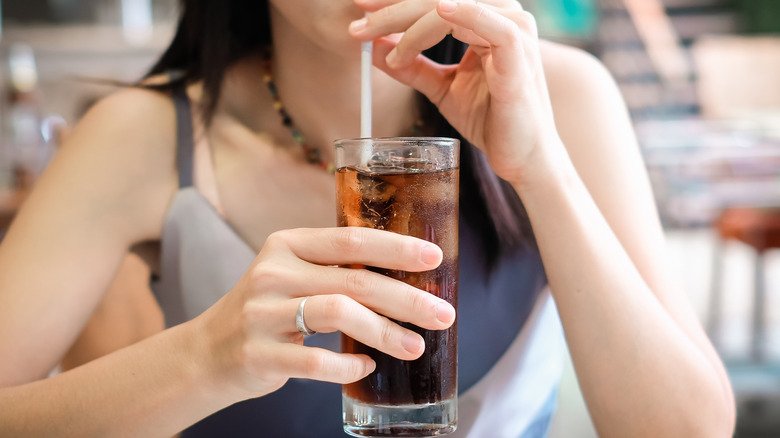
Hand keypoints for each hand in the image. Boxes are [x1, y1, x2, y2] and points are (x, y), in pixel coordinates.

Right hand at [194, 227, 455, 398]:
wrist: (208, 352)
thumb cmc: (268, 310)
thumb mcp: (293, 275)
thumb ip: (336, 269)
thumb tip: (408, 276)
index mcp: (288, 244)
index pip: (350, 240)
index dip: (396, 248)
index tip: (434, 257)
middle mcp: (273, 272)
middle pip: (354, 280)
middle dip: (406, 298)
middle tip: (443, 314)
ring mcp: (262, 313)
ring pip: (338, 313)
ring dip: (385, 332)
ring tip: (415, 346)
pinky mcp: (259, 353)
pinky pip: (316, 360)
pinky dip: (348, 364)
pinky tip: (366, 365)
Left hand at [350, 0, 559, 184]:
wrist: (521, 156)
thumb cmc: (489, 118)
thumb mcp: (440, 87)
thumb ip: (410, 64)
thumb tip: (371, 46)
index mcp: (487, 19)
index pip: (435, 0)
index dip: (395, 2)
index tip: (359, 10)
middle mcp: (503, 17)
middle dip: (393, 8)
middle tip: (358, 25)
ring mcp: (514, 34)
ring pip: (453, 8)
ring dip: (410, 22)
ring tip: (378, 40)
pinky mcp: (519, 57)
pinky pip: (493, 27)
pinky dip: (465, 14)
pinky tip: (439, 11)